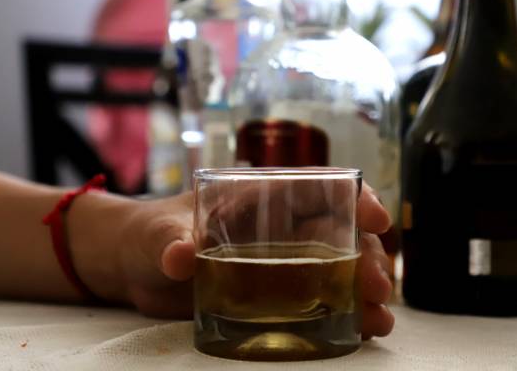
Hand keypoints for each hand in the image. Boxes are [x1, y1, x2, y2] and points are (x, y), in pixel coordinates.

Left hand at [70, 185, 394, 337]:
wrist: (137, 267)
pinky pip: (321, 299)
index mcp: (260, 198)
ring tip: (380, 319)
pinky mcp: (275, 294)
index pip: (318, 187)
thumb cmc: (149, 233)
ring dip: (364, 290)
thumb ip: (170, 243)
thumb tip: (179, 258)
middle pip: (339, 233)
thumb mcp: (158, 234)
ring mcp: (281, 262)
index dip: (354, 197)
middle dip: (367, 256)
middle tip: (378, 288)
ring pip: (339, 268)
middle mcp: (280, 227)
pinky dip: (347, 312)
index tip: (375, 218)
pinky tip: (365, 329)